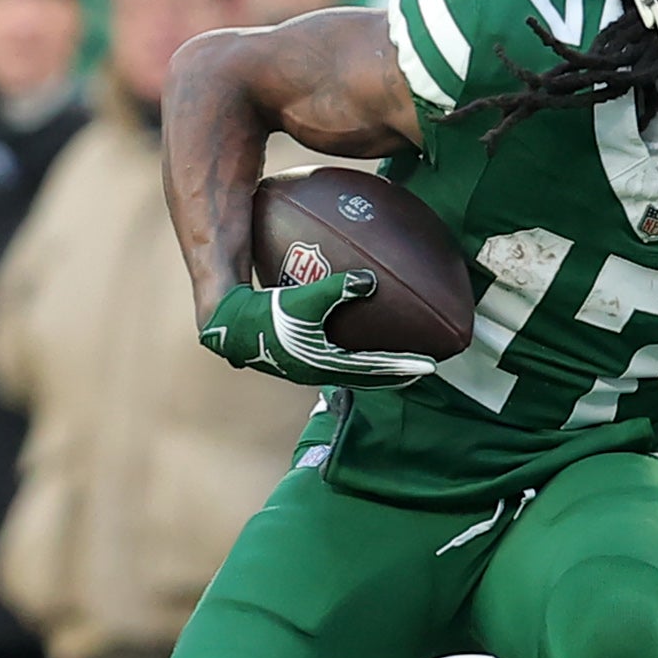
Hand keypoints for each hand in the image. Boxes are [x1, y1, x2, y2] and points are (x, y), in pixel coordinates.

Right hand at [201, 274, 437, 386]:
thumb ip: (338, 288)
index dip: (403, 368)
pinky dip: (352, 352)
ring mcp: (306, 367)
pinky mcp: (297, 356)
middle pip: (366, 377)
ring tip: (393, 359)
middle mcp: (318, 372)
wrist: (228, 324)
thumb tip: (370, 280)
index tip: (429, 367)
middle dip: (393, 373)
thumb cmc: (266, 313)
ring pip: (351, 370)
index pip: (374, 370)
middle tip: (419, 369)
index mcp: (325, 365)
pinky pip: (334, 356)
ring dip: (373, 366)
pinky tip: (350, 336)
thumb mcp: (304, 298)